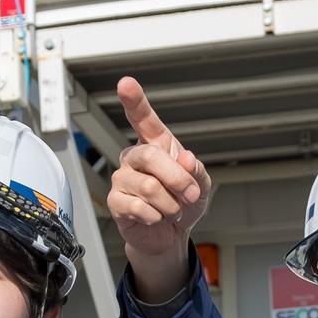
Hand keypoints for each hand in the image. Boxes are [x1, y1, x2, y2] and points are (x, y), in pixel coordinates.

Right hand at [108, 77, 212, 301]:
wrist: (171, 234)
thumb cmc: (183, 203)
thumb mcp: (201, 184)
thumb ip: (196, 170)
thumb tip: (185, 159)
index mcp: (155, 144)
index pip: (142, 117)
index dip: (134, 100)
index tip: (125, 83)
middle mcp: (134, 158)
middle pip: (150, 156)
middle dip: (177, 179)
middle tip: (191, 195)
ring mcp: (123, 179)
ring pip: (149, 186)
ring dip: (171, 204)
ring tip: (173, 210)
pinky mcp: (116, 202)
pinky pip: (138, 206)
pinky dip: (157, 216)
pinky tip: (156, 218)